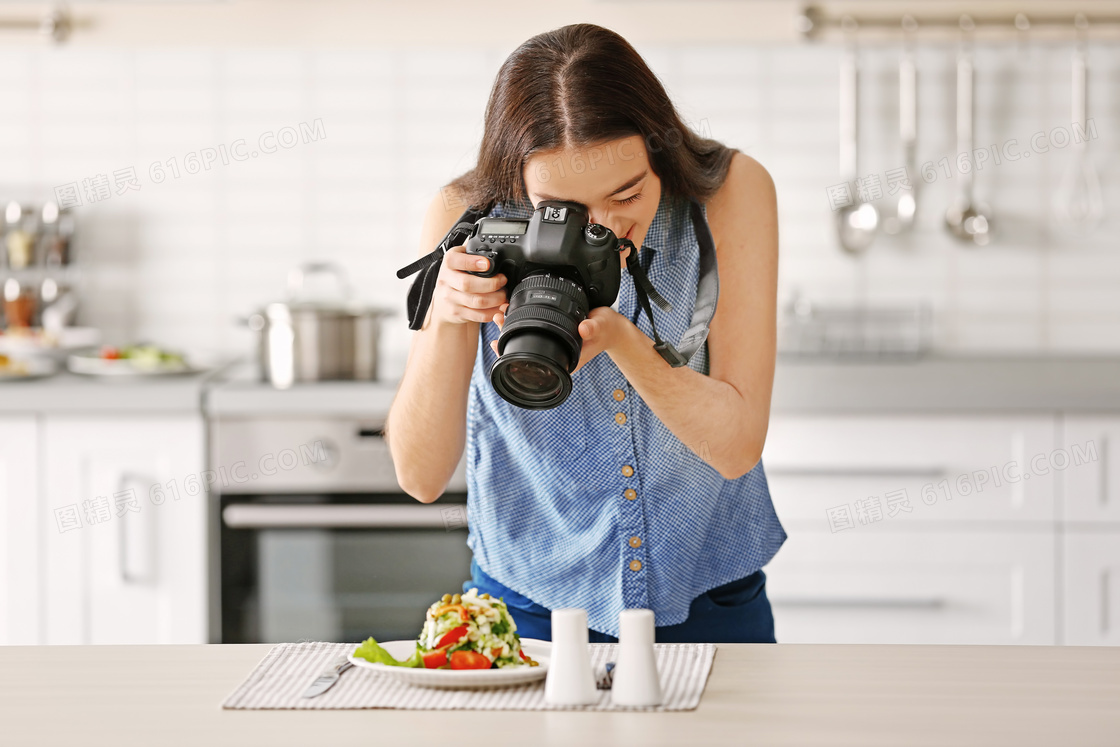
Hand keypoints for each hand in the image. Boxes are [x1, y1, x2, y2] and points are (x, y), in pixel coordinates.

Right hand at [429, 243, 507, 325]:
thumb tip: (492, 242)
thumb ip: (472, 252)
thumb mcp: (460, 261)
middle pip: (468, 284)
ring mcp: (450, 298)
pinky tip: (498, 307)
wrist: (442, 303)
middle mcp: (446, 280)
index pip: (457, 261)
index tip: (487, 264)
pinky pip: (477, 314)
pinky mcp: (456, 313)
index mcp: (449, 263)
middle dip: (491, 284)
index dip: (473, 262)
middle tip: (503, 281)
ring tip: (503, 295)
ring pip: (476, 301)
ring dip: (495, 299)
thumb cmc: (456, 277)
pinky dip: (492, 312)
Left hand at [490, 303, 624, 374]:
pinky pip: (532, 330)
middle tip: (497, 319)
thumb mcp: (600, 326)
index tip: (497, 344)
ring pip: (525, 338)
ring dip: (511, 326)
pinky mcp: (552, 332)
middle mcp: (554, 353)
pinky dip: (520, 321)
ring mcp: (552, 343)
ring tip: (500, 313)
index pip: (532, 362)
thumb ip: (592, 328)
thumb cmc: (605, 330)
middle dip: (507, 336)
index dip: (512, 355)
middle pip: (523, 349)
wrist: (611, 328)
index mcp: (562, 358)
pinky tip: (511, 312)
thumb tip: (583, 329)